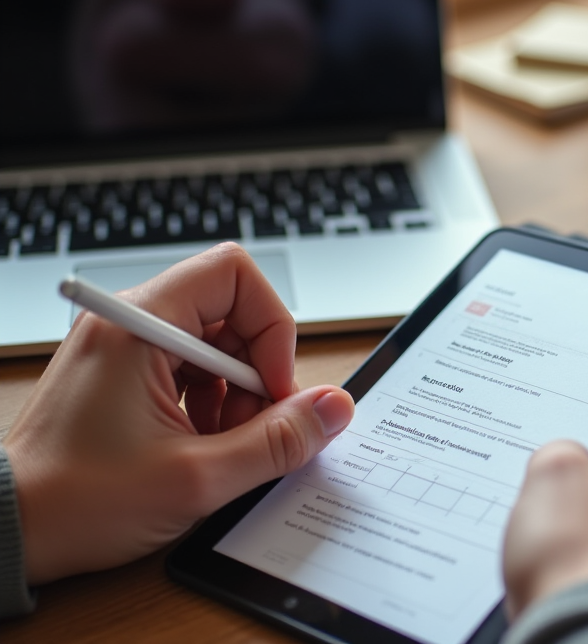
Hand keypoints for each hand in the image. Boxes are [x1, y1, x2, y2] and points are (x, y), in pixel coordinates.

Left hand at [4, 243, 354, 584]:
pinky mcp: (126, 375)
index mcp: (139, 325)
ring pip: (218, 345)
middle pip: (233, 312)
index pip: (235, 274)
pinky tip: (203, 447)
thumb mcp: (196, 478)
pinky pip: (193, 370)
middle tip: (256, 426)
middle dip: (259, 371)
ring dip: (239, 395)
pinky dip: (213, 406)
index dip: (272, 326)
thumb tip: (334, 408)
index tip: (274, 387)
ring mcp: (127, 348)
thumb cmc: (75, 501)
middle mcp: (131, 323)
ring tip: (224, 446)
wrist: (5, 534)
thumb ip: (278, 441)